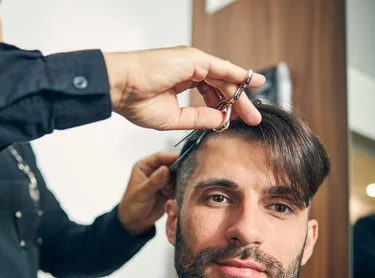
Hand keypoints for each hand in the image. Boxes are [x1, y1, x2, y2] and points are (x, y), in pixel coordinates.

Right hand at [103, 46, 265, 130]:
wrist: (120, 88)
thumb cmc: (135, 101)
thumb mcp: (174, 117)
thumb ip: (198, 118)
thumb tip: (221, 120)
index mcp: (180, 79)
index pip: (210, 92)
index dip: (224, 105)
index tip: (234, 119)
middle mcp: (189, 68)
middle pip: (221, 85)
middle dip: (238, 102)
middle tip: (252, 119)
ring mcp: (192, 61)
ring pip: (225, 78)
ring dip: (241, 95)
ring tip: (252, 113)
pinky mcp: (194, 59)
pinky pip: (223, 68)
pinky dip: (239, 75)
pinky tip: (253, 83)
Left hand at [118, 152, 177, 235]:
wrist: (134, 222)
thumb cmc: (132, 205)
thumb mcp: (142, 193)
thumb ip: (154, 181)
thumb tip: (165, 169)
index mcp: (144, 167)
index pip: (160, 157)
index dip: (171, 157)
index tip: (182, 159)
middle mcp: (154, 171)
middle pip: (171, 164)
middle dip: (176, 170)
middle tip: (178, 179)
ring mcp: (162, 180)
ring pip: (176, 175)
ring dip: (176, 181)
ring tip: (167, 192)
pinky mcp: (168, 190)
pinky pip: (177, 185)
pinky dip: (178, 189)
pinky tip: (171, 195)